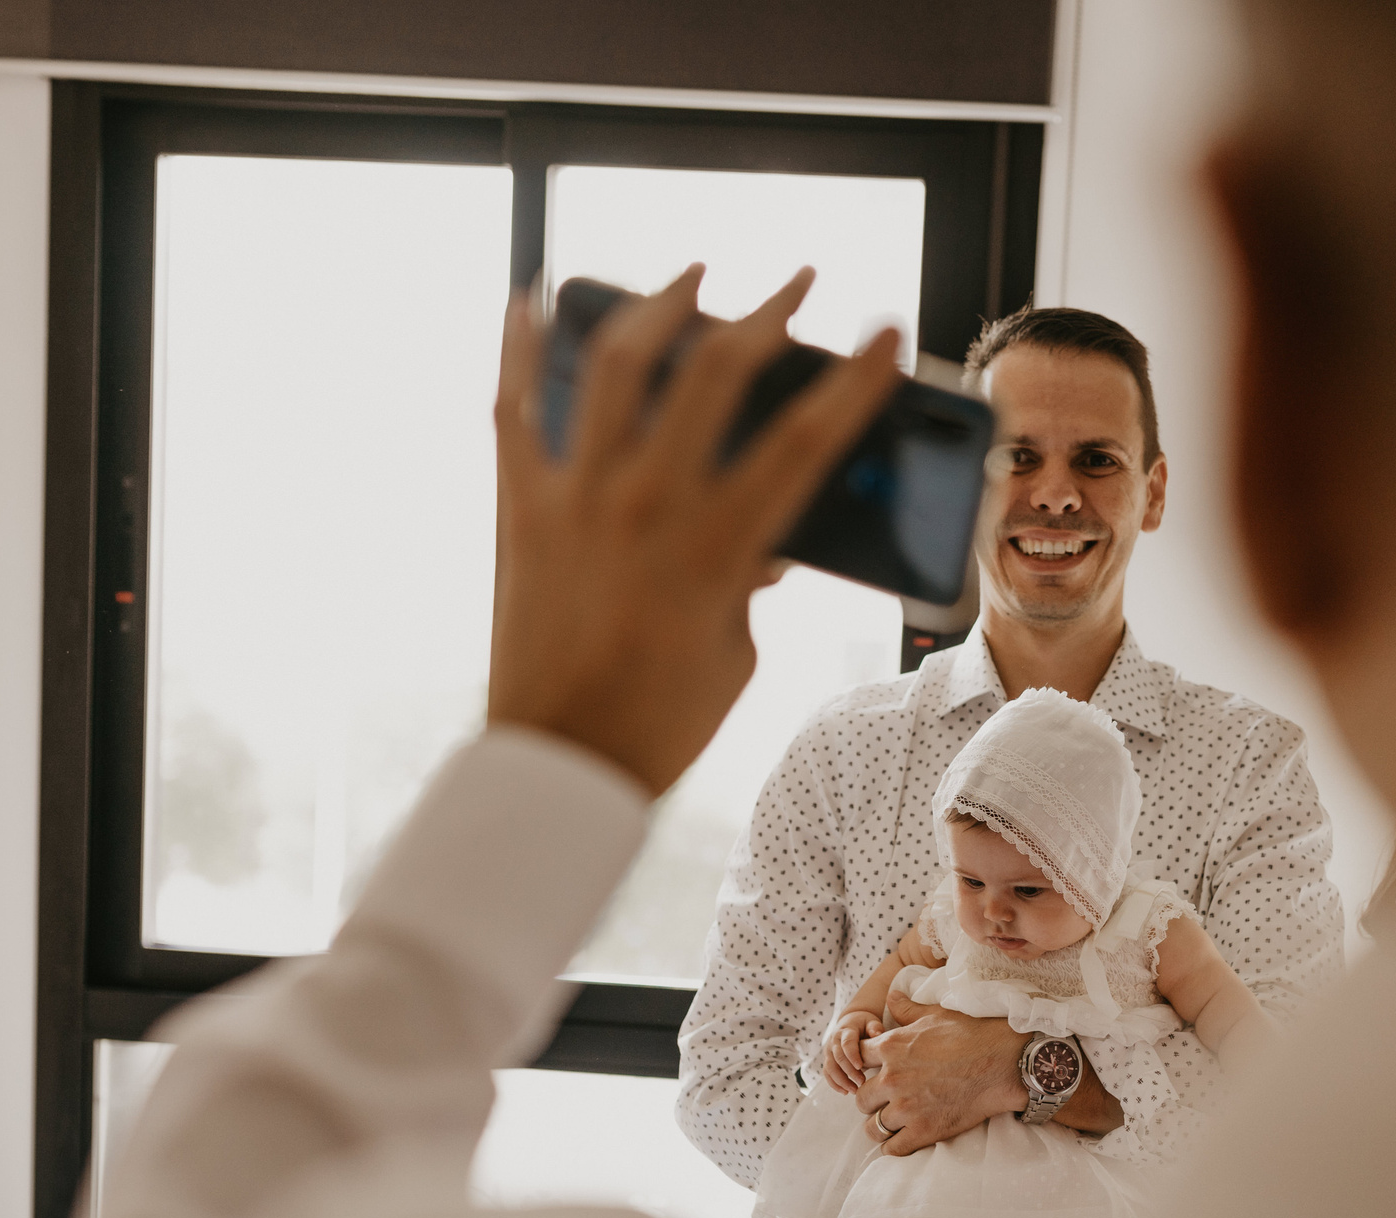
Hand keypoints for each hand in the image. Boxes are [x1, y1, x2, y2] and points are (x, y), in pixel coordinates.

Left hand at [488, 266, 902, 794]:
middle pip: (715, 373)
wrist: (558, 766)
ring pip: (618, 363)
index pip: (804, 442)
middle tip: (797, 281)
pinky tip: (530, 297)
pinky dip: (521, 347)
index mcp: (715, 549)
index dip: (853, 382)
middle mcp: (645, 506)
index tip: (881, 333)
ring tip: (693, 273)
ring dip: (660, 302)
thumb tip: (765, 535)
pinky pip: (514, 405)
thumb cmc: (660, 721)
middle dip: (768, 312)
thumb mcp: (736, 652)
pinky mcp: (520, 508)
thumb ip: (753, 578)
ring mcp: (576, 498)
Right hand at [822, 1009, 883, 1093]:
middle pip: (838, 1058)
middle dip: (849, 1072)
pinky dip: (834, 1084)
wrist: (850, 1022)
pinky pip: (827, 1073)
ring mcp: (829, 1051)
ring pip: (830, 1068)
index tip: (860, 1067)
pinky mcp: (828, 1060)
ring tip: (855, 1090)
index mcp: (845, 1031)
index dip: (852, 1055)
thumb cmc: (864, 1024)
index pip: (846, 1044)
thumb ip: (874, 1027)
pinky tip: (845, 1092)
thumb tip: (877, 1034)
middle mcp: (834, 1041)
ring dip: (841, 1081)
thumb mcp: (870, 1021)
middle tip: (862, 1082)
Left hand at [853, 987, 1027, 1154]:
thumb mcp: (935, 1013)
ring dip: (881, 1125)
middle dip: (871, 1100)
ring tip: (893, 1122)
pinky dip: (894, 1146)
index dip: (864, 1066)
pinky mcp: (923, 1131)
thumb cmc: (972, 1034)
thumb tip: (891, 996)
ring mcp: (906, 1108)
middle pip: (860, 1099)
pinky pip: (893, 1148)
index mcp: (891, 1048)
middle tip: (886, 1100)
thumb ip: (907, 1009)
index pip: (857, 1060)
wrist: (1004, 1062)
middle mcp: (892, 1079)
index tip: (875, 1071)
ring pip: (873, 1127)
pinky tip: (903, 1138)